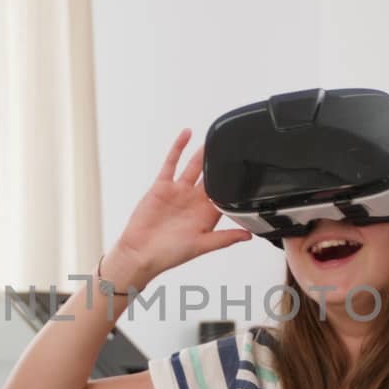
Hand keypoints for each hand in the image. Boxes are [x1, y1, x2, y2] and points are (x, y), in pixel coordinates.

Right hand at [104, 129, 250, 288]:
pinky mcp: (162, 186)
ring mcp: (178, 191)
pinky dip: (178, 148)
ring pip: (194, 167)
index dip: (235, 182)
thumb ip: (225, 238)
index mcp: (205, 214)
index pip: (224, 194)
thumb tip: (248, 234)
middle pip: (211, 177)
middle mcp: (193, 201)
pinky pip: (172, 163)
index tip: (247, 169)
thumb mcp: (202, 246)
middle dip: (221, 164)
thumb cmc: (168, 254)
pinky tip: (186, 135)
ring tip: (214, 138)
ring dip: (203, 153)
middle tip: (234, 148)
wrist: (140, 253)